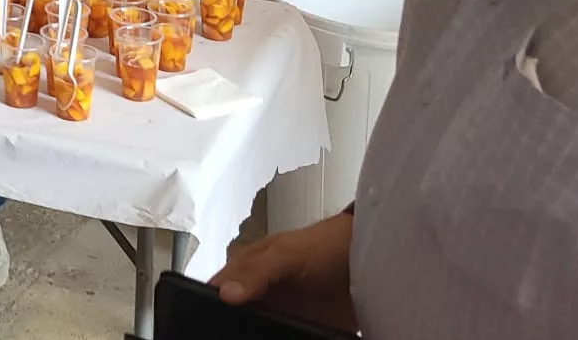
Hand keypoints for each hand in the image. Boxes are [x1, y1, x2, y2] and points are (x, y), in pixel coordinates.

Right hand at [210, 211, 357, 331]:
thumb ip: (257, 272)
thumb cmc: (323, 247)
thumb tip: (226, 295)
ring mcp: (280, 314)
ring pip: (257, 330)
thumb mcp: (287, 255)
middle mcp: (258, 294)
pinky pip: (284, 338)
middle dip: (231, 327)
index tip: (207, 323)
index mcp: (245, 270)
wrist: (370, 261)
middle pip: (233, 316)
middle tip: (232, 336)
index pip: (215, 292)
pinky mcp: (301, 329)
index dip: (208, 307)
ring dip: (255, 335)